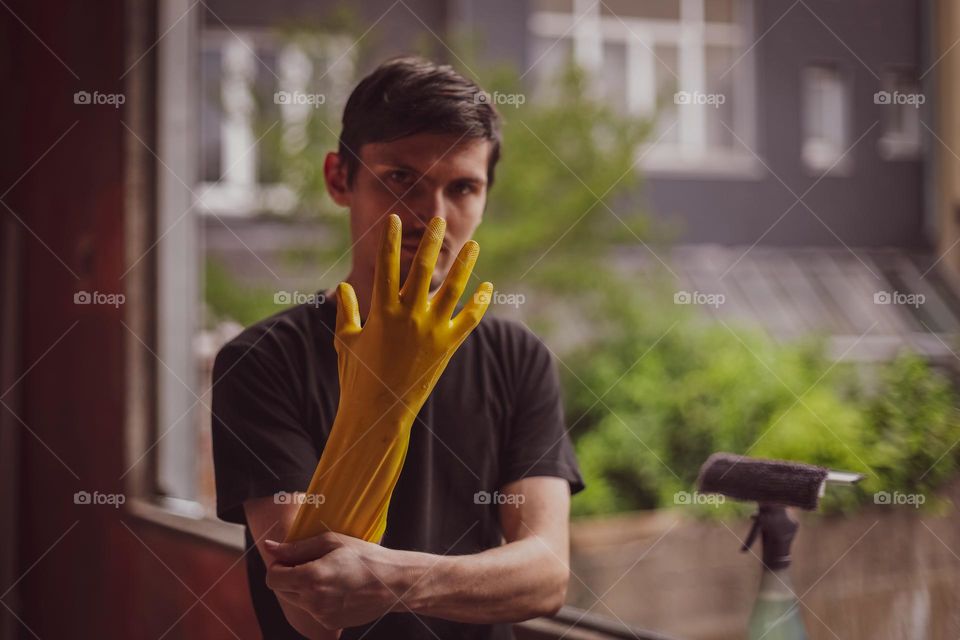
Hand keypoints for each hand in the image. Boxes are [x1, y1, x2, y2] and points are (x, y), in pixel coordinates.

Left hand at [264, 532, 404, 630]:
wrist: (393, 583)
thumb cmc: (365, 557)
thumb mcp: (332, 542)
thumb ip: (296, 547)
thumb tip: (269, 547)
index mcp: (310, 577)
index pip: (272, 578)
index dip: (278, 566)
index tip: (291, 559)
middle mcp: (312, 600)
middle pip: (281, 591)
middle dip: (289, 577)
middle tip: (311, 564)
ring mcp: (320, 615)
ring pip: (297, 601)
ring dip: (303, 589)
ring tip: (328, 575)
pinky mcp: (330, 623)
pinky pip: (313, 610)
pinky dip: (318, 600)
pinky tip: (337, 588)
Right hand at [334, 213, 492, 421]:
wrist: (379, 413)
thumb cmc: (358, 378)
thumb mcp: (346, 341)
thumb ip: (347, 312)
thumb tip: (344, 288)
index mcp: (382, 311)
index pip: (386, 266)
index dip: (390, 240)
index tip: (395, 220)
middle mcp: (410, 317)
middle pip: (424, 269)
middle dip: (432, 241)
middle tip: (440, 221)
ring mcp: (432, 331)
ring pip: (454, 289)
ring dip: (465, 265)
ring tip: (474, 245)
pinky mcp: (448, 347)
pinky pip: (469, 320)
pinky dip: (480, 303)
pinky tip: (487, 289)